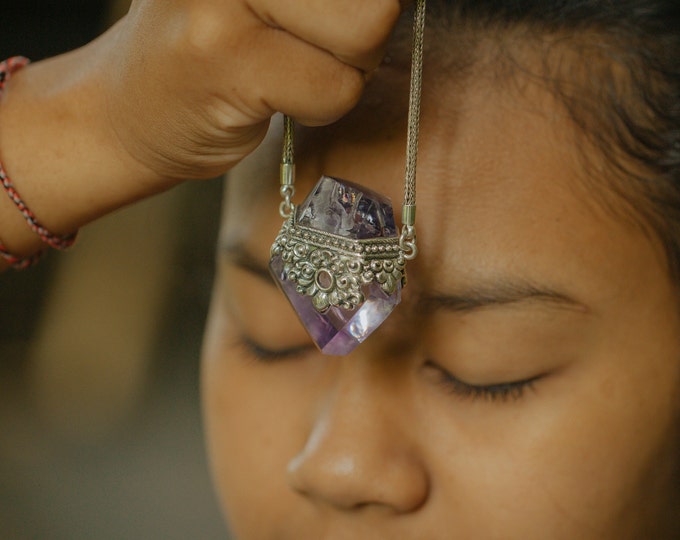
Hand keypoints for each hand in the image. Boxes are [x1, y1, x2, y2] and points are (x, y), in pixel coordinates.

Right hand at [105, 0, 403, 181]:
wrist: (126, 110)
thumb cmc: (211, 48)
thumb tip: (397, 3)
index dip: (368, 5)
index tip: (330, 24)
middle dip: (365, 32)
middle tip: (314, 46)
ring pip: (367, 32)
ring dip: (346, 69)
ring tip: (295, 69)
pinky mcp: (226, 57)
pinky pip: (335, 89)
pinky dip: (321, 108)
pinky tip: (276, 99)